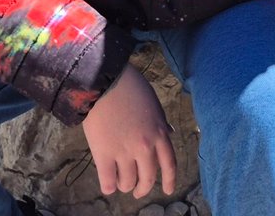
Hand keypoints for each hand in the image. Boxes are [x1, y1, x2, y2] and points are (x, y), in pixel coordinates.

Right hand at [81, 64, 176, 198]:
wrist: (106, 82)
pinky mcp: (104, 155)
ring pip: (128, 183)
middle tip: (137, 192)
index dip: (169, 181)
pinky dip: (109, 187)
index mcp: (160, 134)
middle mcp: (145, 147)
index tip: (167, 191)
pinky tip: (108, 184)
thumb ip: (161, 123)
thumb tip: (169, 133)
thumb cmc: (130, 88)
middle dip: (143, 189)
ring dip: (124, 186)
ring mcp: (125, 152)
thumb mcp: (154, 105)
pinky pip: (108, 183)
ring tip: (120, 182)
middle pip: (148, 178)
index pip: (169, 164)